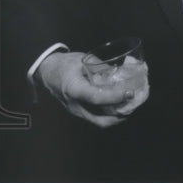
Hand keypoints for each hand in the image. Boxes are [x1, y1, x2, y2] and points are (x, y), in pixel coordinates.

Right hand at [34, 51, 149, 127]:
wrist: (47, 72)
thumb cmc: (66, 64)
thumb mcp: (84, 60)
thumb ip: (103, 68)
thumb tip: (124, 74)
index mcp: (74, 88)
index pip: (96, 97)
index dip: (115, 97)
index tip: (131, 92)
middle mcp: (74, 105)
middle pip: (100, 119)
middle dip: (121, 115)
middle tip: (135, 103)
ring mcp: (76, 111)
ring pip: (100, 122)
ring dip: (117, 116)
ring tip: (131, 105)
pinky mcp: (79, 112)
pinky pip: (97, 118)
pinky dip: (110, 114)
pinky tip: (121, 105)